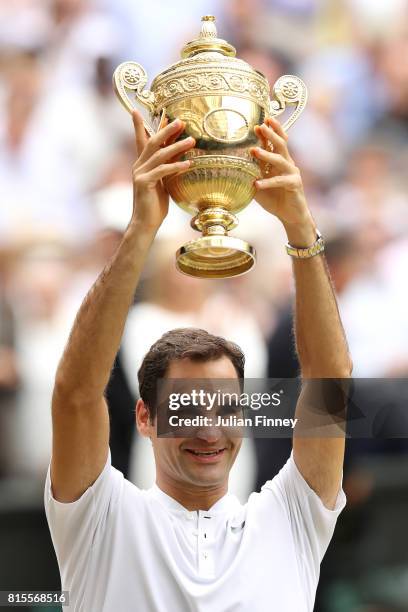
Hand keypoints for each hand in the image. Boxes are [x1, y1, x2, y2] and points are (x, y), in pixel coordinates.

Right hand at [131, 110, 194, 231]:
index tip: (137, 110)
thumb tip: (179, 156)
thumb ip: (166, 169)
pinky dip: (176, 166)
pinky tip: (189, 164)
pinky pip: (162, 170)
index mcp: (141, 165)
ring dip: (177, 146)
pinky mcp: (143, 183)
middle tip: (181, 121)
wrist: (145, 223)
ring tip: (192, 141)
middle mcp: (138, 166)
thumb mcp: (162, 183)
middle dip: (166, 129)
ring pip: (159, 154)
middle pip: (152, 141)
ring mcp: (139, 174)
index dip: (140, 125)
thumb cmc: (155, 206)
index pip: (141, 140)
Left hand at [251, 117, 314, 239]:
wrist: (290, 215)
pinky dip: (268, 182)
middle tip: (261, 126)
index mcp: (279, 161)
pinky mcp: (295, 184)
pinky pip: (280, 181)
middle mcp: (287, 163)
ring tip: (253, 151)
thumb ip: (251, 174)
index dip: (268, 132)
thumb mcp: (259, 184)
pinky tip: (256, 184)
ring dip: (266, 155)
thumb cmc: (275, 198)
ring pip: (280, 160)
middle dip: (270, 134)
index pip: (274, 143)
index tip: (259, 122)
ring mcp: (292, 173)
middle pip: (280, 144)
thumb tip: (232, 167)